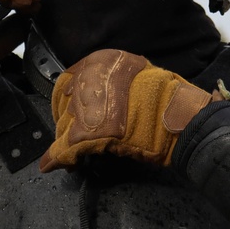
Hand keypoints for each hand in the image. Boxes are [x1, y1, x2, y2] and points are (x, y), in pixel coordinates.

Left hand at [39, 49, 214, 171]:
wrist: (173, 115)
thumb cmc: (164, 96)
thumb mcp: (137, 75)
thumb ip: (116, 82)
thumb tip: (106, 96)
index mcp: (99, 63)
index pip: (67, 81)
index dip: (68, 99)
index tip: (72, 111)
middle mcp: (85, 81)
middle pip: (64, 105)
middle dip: (66, 121)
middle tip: (72, 134)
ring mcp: (82, 107)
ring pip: (63, 127)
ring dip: (65, 140)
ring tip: (72, 153)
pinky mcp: (83, 133)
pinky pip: (62, 148)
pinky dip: (58, 159)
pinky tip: (56, 165)